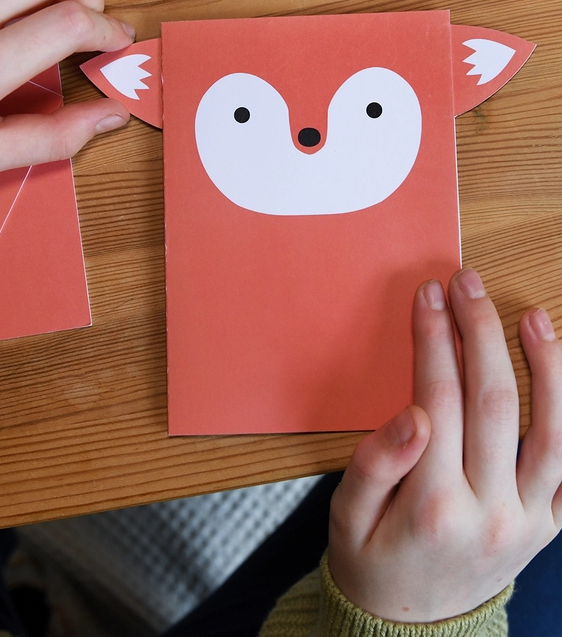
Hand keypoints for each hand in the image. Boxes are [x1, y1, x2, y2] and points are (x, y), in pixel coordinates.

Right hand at [328, 268, 561, 621]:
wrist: (412, 628)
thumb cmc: (372, 560)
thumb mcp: (346, 516)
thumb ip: (375, 464)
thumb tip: (412, 414)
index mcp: (431, 505)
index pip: (437, 397)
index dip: (433, 339)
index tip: (429, 297)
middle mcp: (489, 510)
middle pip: (491, 400)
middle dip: (478, 331)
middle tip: (466, 286)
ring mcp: (527, 521)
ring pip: (550, 430)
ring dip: (545, 366)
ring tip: (532, 317)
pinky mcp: (546, 526)